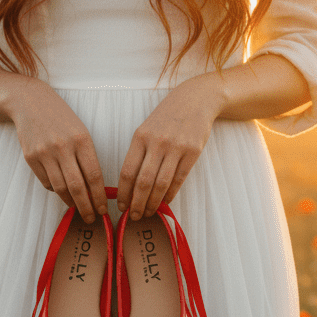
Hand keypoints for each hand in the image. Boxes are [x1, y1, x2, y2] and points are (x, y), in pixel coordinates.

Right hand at [8, 80, 107, 223]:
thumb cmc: (62, 119)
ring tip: (77, 207)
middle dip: (86, 207)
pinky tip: (62, 191)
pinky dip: (56, 190)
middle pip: (77, 187)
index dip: (99, 197)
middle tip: (91, 218)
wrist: (30, 102)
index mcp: (81, 140)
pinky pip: (46, 183)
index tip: (103, 209)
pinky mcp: (31, 158)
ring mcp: (45, 153)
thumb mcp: (81, 132)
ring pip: (60, 188)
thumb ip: (88, 158)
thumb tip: (97, 189)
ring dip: (70, 202)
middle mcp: (63, 147)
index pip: (94, 176)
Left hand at [117, 75, 222, 219]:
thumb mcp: (146, 129)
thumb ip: (139, 153)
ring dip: (153, 202)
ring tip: (148, 213)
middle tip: (134, 217)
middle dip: (137, 204)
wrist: (195, 100)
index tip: (121, 206)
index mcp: (140, 137)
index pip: (128, 172)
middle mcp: (157, 143)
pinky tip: (165, 202)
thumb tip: (130, 185)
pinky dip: (171, 194)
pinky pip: (179, 179)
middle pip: (143, 182)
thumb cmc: (167, 117)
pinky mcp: (192, 152)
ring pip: (161, 183)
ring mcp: (176, 147)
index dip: (123, 193)